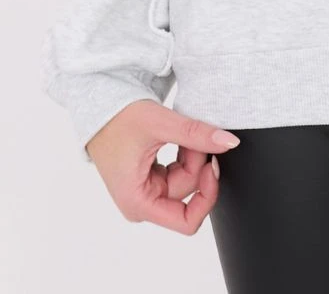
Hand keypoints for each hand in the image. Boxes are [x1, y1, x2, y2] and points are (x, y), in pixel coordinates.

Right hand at [86, 99, 240, 233]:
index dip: (207, 196)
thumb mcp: (160, 124)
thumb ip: (196, 134)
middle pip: (187, 193)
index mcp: (138, 203)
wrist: (99, 107)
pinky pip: (177, 172)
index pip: (186, 221)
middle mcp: (141, 204)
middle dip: (197, 162)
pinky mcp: (149, 181)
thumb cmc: (118, 118)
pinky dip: (183, 154)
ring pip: (184, 180)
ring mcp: (145, 193)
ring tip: (182, 130)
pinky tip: (176, 137)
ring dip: (190, 155)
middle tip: (195, 133)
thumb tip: (230, 142)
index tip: (212, 165)